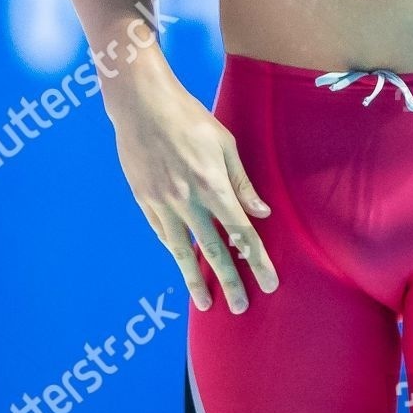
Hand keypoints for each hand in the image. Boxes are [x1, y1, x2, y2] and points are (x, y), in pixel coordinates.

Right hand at [108, 65, 278, 313]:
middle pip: (214, 251)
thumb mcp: (224, 144)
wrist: (142, 104)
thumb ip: (242, 182)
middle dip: (231, 281)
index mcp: (213, 186)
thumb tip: (260, 213)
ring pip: (183, 251)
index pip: (242, 233)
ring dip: (196, 279)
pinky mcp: (144, 201)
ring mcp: (163, 204)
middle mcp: (188, 202)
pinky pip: (163, 234)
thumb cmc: (189, 118)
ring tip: (207, 303)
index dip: (257, 261)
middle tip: (241, 307)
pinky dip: (175, 251)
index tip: (270, 283)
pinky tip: (183, 263)